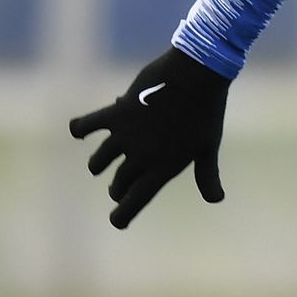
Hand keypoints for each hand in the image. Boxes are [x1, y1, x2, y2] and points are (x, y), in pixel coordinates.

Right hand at [69, 47, 229, 227]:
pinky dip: (80, 128)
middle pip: (118, 183)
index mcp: (164, 167)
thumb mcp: (208, 146)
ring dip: (99, 165)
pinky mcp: (115, 114)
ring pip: (99, 161)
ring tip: (99, 165)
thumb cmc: (206, 112)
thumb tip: (217, 199)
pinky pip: (86, 125)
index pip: (137, 200)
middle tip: (118, 188)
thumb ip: (207, 175)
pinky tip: (79, 130)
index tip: (116, 221)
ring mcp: (125, 136)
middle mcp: (140, 156)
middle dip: (117, 188)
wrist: (196, 75)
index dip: (123, 214)